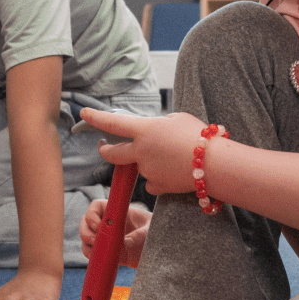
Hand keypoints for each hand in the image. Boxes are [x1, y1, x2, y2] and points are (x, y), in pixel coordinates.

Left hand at [80, 107, 210, 196]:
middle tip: (104, 146)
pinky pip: (152, 181)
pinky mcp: (157, 186)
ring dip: (150, 160)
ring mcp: (147, 171)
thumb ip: (160, 123)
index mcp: (144, 130)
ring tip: (175, 155)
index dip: (95, 117)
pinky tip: (174, 171)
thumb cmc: (200, 137)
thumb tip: (156, 130)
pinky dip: (159, 177)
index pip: (112, 123)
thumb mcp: (178, 119)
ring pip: (140, 165)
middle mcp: (141, 152)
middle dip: (105, 150)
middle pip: (112, 153)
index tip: (83, 112)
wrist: (215, 164)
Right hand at [80, 199, 151, 267]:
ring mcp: (105, 237)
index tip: (98, 225)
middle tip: (95, 240)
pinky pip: (91, 252)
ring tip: (98, 250)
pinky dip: (91, 255)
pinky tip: (99, 257)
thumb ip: (141, 234)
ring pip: (86, 237)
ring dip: (86, 244)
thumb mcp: (151, 229)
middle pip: (86, 222)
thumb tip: (126, 242)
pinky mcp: (106, 251)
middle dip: (86, 231)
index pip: (96, 206)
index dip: (92, 214)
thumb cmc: (155, 230)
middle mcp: (107, 223)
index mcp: (116, 211)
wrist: (158, 246)